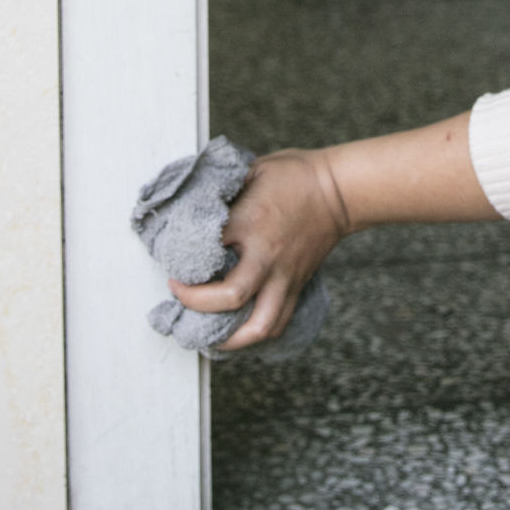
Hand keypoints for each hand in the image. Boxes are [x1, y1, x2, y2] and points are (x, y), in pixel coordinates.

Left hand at [171, 149, 348, 350]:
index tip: (170, 261)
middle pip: (230, 297)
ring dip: (228, 338)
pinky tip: (237, 333)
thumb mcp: (250, 171)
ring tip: (205, 334)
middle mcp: (267, 256)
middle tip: (179, 294)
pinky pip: (277, 323)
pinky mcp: (296, 287)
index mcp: (251, 223)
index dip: (182, 260)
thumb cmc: (293, 176)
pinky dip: (254, 336)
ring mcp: (284, 276)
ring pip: (258, 326)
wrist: (339, 191)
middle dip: (197, 304)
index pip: (207, 250)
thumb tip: (190, 209)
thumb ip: (222, 192)